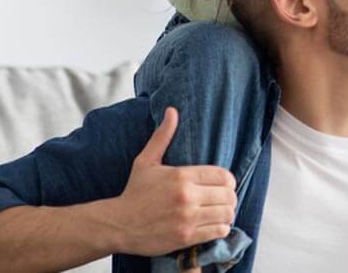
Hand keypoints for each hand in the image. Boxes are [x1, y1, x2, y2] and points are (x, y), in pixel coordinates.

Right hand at [110, 107, 237, 256]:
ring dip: (227, 213)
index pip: (223, 176)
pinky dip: (221, 228)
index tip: (224, 184)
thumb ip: (163, 136)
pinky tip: (214, 224)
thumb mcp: (146, 161)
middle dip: (230, 197)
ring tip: (220, 212)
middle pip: (228, 195)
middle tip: (224, 199)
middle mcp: (187, 197)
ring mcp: (187, 218)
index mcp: (182, 176)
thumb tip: (172, 111)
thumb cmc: (134, 192)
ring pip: (226, 213)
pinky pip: (218, 231)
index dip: (228, 180)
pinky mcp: (186, 237)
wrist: (117, 224)